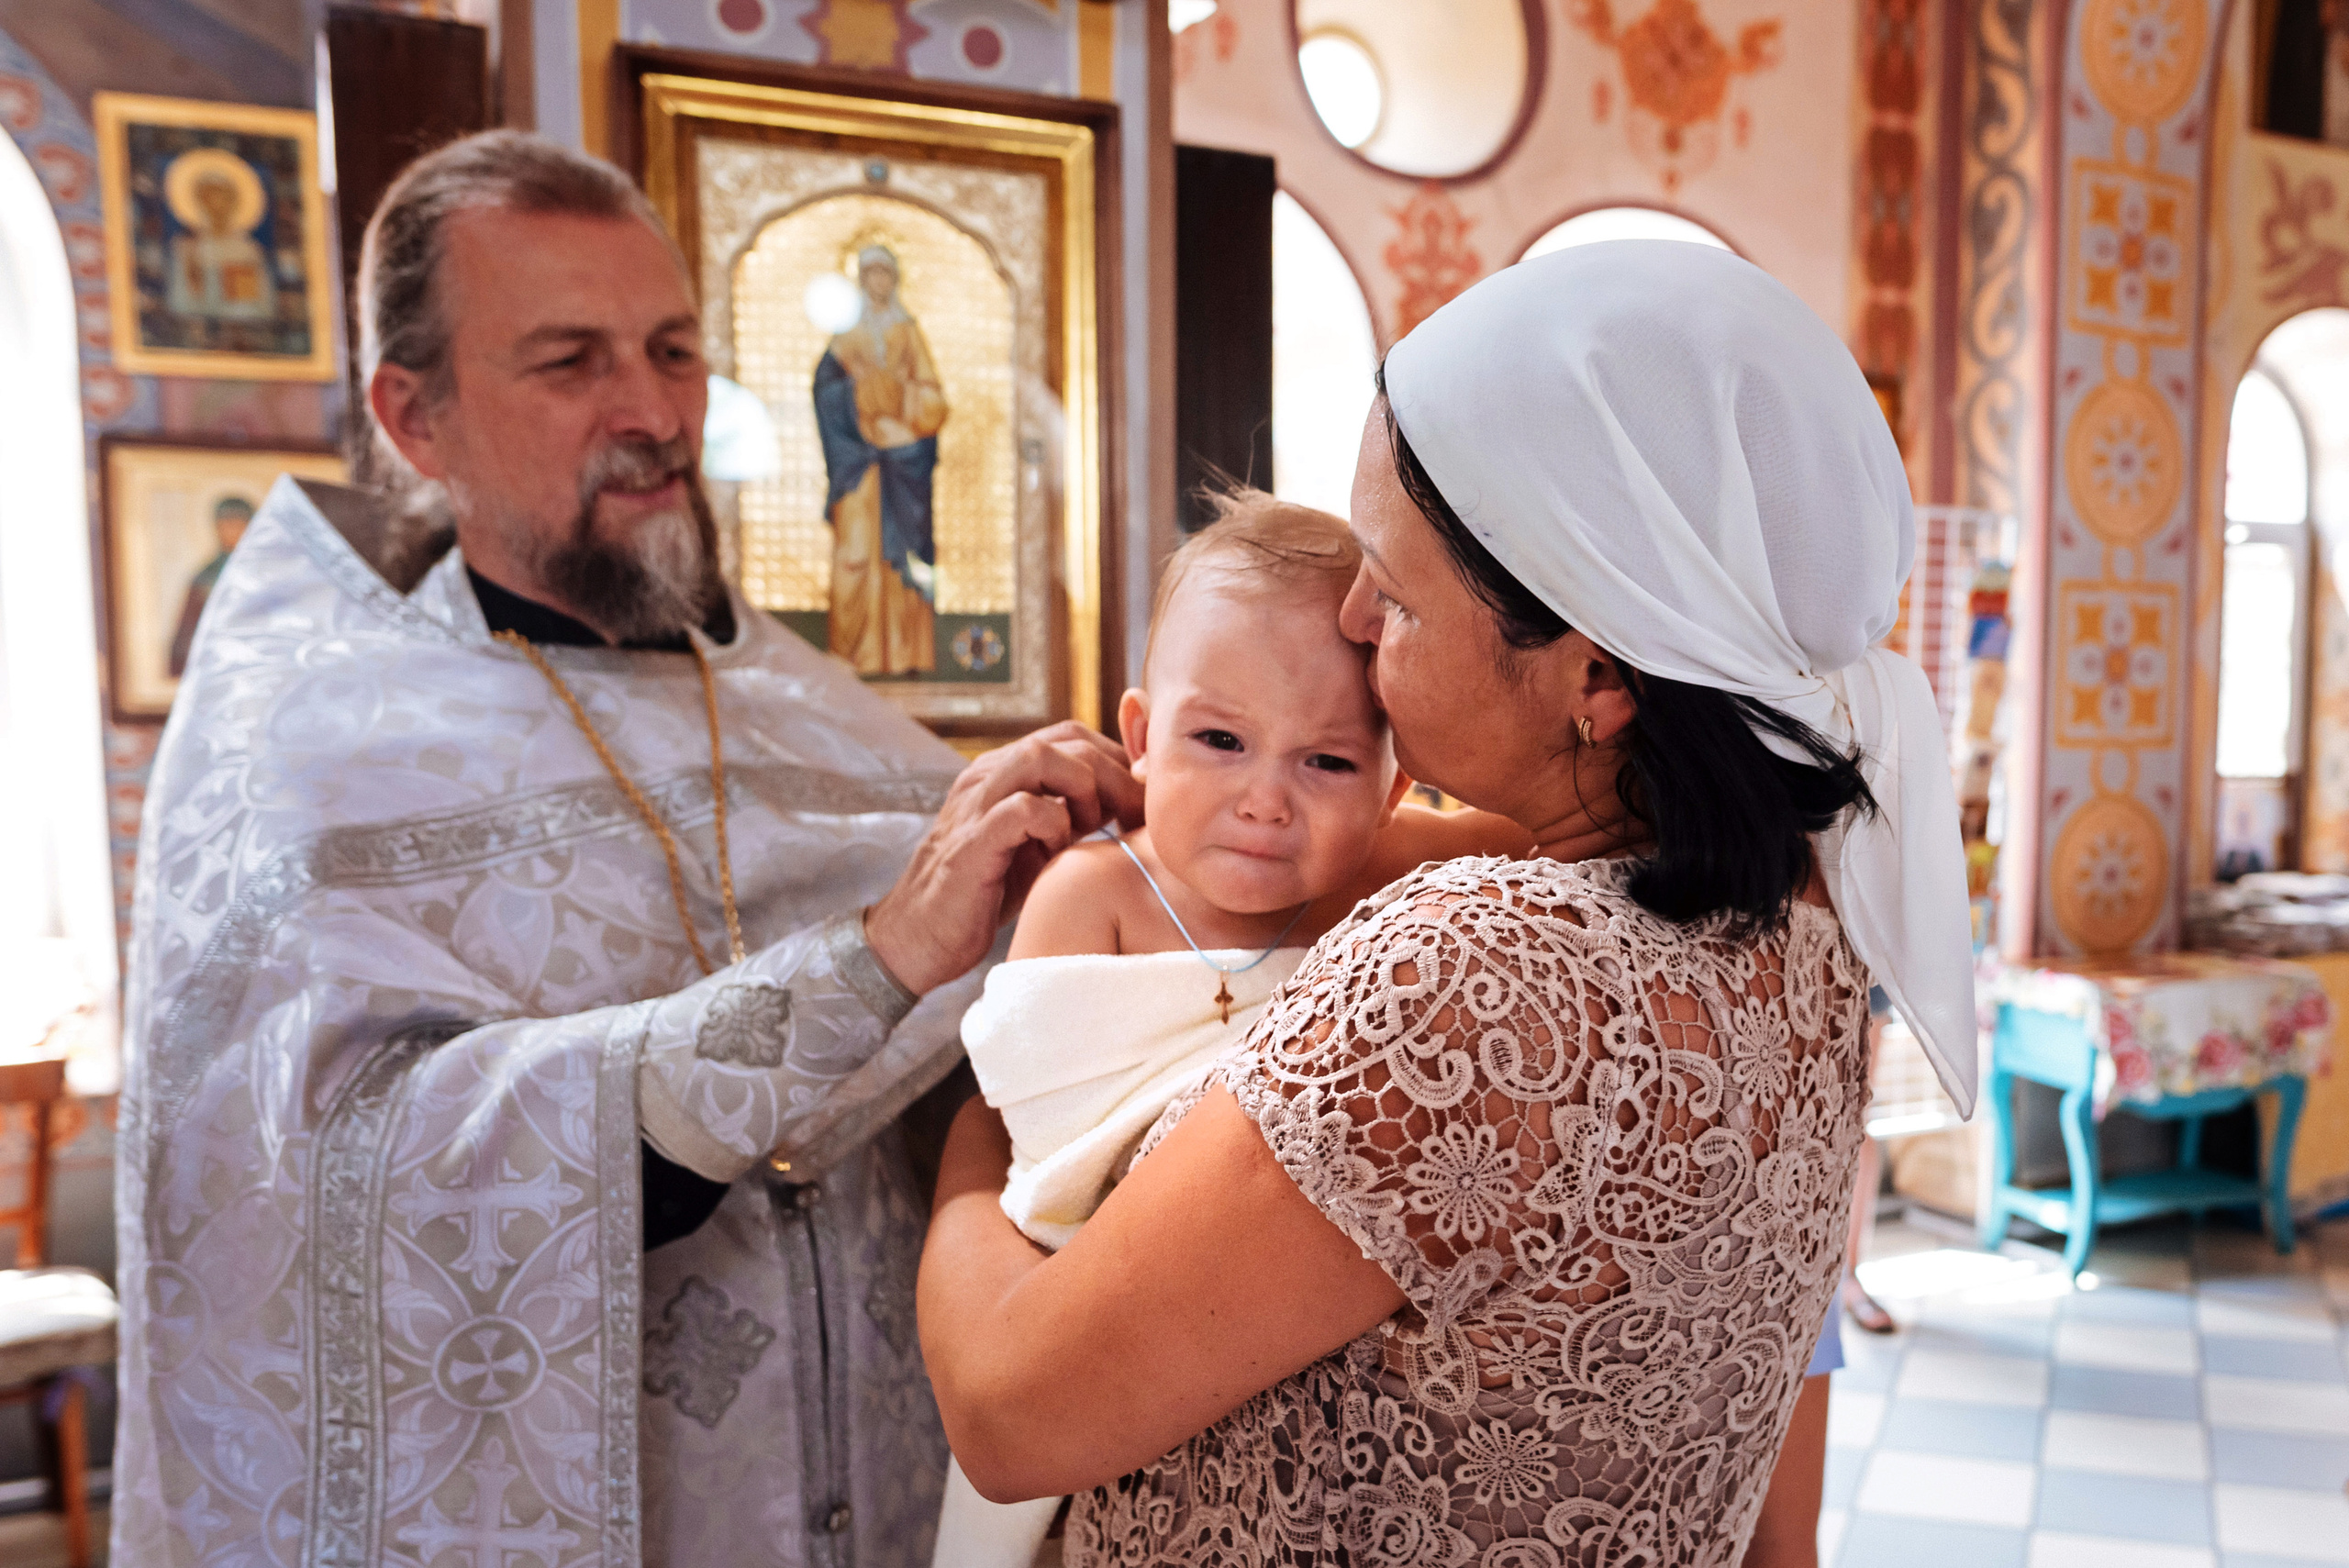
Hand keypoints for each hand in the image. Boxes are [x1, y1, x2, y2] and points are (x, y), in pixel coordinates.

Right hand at [866, 722, 1143, 994]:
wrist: (918, 938)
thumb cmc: (985, 893)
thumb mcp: (1037, 844)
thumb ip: (1071, 815)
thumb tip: (1128, 801)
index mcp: (1004, 772)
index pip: (1071, 736)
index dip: (1116, 759)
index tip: (1141, 799)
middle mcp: (987, 777)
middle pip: (1065, 740)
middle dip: (1113, 774)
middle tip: (1133, 816)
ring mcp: (975, 806)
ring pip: (1039, 757)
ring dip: (1083, 788)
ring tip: (1094, 826)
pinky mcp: (971, 844)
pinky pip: (1021, 809)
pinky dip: (1054, 825)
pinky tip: (1058, 852)